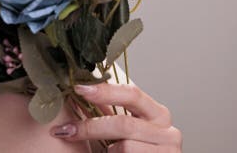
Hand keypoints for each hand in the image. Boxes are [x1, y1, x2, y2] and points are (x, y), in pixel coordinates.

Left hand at [50, 82, 182, 150]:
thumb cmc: (138, 152)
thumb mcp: (127, 130)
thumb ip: (111, 113)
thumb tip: (80, 93)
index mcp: (157, 114)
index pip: (132, 94)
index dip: (105, 91)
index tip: (80, 89)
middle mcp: (167, 130)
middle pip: (124, 123)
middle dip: (92, 127)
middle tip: (68, 130)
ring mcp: (168, 150)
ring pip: (124, 146)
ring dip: (107, 150)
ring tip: (105, 152)